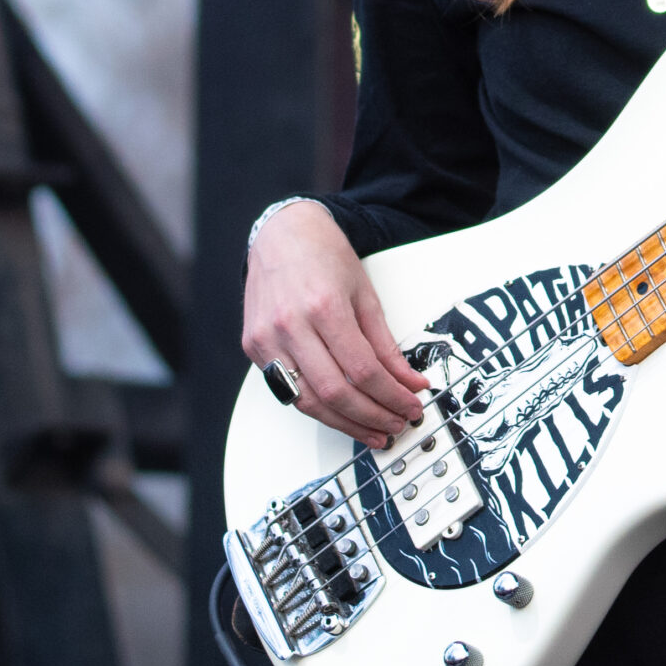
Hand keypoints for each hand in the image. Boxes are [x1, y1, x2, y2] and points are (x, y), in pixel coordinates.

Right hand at [241, 202, 428, 446]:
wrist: (282, 234)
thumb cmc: (324, 256)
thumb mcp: (365, 295)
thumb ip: (385, 345)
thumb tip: (409, 382)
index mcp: (323, 307)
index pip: (363, 370)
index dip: (392, 396)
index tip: (411, 406)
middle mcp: (289, 325)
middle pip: (335, 393)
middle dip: (372, 418)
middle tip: (396, 425)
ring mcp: (266, 339)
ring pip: (307, 402)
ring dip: (345, 424)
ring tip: (374, 431)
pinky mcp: (253, 347)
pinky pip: (287, 391)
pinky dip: (317, 408)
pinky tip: (341, 414)